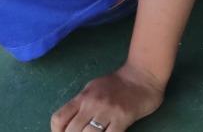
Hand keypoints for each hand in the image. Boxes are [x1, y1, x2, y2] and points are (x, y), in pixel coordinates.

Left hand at [52, 65, 166, 131]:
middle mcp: (92, 104)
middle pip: (71, 131)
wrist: (143, 75)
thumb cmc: (118, 83)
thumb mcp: (94, 88)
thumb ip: (82, 104)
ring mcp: (107, 111)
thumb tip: (70, 122)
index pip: (60, 118)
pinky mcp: (122, 118)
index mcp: (83, 97)